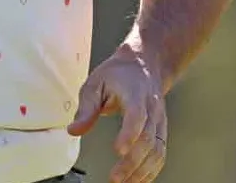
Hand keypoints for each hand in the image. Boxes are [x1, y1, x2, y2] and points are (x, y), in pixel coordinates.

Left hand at [68, 45, 168, 182]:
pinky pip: (161, 153)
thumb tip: (74, 130)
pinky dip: (152, 170)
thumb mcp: (95, 84)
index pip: (137, 115)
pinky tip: (138, 180)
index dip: (130, 134)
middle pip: (148, 139)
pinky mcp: (161, 130)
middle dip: (133, 162)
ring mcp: (159, 120)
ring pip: (158, 150)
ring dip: (143, 170)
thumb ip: (86, 109)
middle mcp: (152, 109)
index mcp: (135, 93)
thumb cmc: (119, 74)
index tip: (118, 151)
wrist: (144, 64)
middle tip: (116, 177)